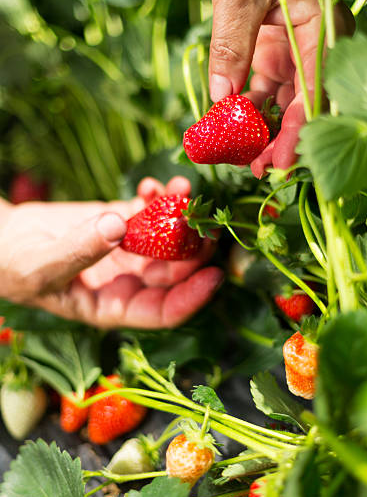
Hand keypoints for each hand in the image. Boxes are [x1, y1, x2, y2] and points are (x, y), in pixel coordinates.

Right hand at [0, 176, 222, 328]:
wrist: (2, 237)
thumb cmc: (13, 266)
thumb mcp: (41, 266)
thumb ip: (79, 250)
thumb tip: (118, 226)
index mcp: (113, 306)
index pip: (162, 311)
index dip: (192, 297)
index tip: (215, 275)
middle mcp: (127, 280)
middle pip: (174, 272)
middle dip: (194, 248)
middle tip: (205, 220)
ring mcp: (127, 250)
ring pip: (167, 238)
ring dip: (180, 215)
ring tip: (183, 189)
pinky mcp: (120, 222)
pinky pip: (149, 212)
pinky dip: (157, 198)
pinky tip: (154, 185)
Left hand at [195, 0, 352, 176]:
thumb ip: (232, 45)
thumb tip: (222, 99)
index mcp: (321, 28)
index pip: (314, 89)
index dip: (297, 130)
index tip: (278, 161)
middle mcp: (312, 46)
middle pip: (302, 104)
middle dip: (280, 139)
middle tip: (258, 168)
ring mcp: (292, 52)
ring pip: (282, 104)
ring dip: (263, 131)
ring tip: (243, 157)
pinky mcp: (272, 55)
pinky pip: (262, 92)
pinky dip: (247, 112)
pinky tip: (232, 129)